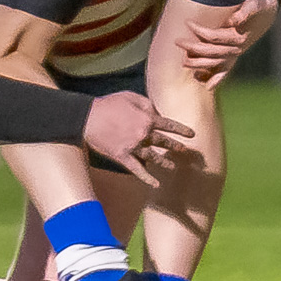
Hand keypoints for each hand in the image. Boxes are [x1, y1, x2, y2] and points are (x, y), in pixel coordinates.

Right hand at [80, 91, 194, 185]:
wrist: (88, 117)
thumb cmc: (109, 104)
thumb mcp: (131, 97)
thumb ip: (147, 104)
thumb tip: (157, 113)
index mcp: (147, 118)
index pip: (169, 125)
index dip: (182, 130)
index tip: (192, 134)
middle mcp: (143, 134)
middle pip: (164, 142)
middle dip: (176, 146)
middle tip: (185, 151)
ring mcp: (134, 147)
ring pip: (154, 157)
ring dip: (165, 162)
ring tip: (173, 167)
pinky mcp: (122, 157)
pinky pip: (137, 170)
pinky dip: (147, 178)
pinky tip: (156, 184)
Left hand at [177, 0, 279, 89]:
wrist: (268, 12)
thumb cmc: (260, 6)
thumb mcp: (256, 4)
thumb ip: (247, 10)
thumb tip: (234, 20)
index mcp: (238, 37)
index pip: (214, 36)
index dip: (200, 30)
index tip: (187, 22)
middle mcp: (237, 49)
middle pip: (211, 52)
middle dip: (193, 48)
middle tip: (177, 41)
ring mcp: (235, 54)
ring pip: (215, 63)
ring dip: (199, 65)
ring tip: (183, 63)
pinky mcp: (235, 55)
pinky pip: (225, 71)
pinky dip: (216, 79)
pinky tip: (206, 86)